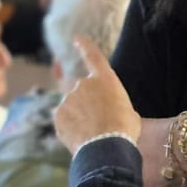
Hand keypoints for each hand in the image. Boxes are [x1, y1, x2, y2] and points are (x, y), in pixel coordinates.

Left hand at [54, 35, 141, 149]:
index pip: (93, 57)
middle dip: (87, 106)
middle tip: (100, 125)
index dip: (85, 46)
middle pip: (83, 92)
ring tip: (93, 135)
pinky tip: (81, 139)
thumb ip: (114, 104)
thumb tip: (108, 110)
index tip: (76, 39)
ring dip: (79, 118)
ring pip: (72, 108)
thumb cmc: (125, 130)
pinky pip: (63, 120)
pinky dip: (70, 128)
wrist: (107, 147)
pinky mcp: (57, 114)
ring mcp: (68, 99)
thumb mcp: (128, 112)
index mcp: (105, 80)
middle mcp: (84, 84)